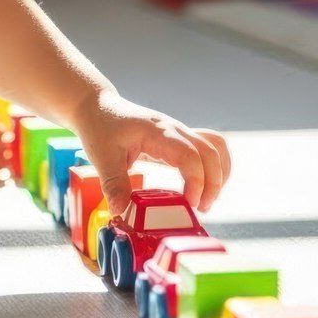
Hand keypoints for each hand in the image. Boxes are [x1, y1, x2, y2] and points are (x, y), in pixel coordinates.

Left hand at [70, 90, 230, 217]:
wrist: (98, 106)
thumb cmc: (100, 127)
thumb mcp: (102, 156)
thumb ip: (113, 183)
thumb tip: (120, 211)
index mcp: (158, 132)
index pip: (190, 155)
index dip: (196, 181)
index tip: (190, 203)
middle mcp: (174, 128)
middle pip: (210, 152)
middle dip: (213, 183)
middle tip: (201, 208)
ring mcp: (179, 131)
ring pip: (216, 146)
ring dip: (219, 173)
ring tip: (207, 199)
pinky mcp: (178, 138)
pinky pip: (208, 146)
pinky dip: (214, 166)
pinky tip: (205, 186)